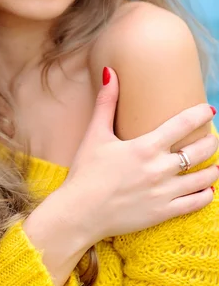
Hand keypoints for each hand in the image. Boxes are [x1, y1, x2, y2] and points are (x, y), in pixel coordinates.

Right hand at [57, 67, 217, 242]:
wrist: (79, 212)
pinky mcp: (163, 212)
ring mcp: (164, 192)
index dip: (200, 114)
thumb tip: (109, 72)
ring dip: (212, 169)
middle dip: (212, 142)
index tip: (209, 111)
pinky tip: (207, 190)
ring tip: (215, 165)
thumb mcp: (95, 134)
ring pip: (203, 178)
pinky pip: (195, 203)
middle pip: (200, 151)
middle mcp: (159, 169)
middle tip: (212, 138)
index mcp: (145, 147)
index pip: (183, 124)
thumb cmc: (85, 172)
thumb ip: (106, 103)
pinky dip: (206, 195)